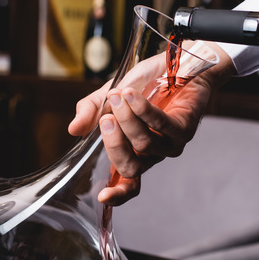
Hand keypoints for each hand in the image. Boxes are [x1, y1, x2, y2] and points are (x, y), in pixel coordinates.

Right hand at [68, 42, 234, 204]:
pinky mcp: (185, 127)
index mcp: (135, 153)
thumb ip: (91, 112)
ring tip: (118, 96)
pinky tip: (131, 95)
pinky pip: (161, 124)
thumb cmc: (146, 84)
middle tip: (106, 119)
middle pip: (131, 166)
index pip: (129, 184)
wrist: (177, 62)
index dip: (117, 194)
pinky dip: (142, 110)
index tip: (102, 197)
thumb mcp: (109, 96)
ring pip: (144, 143)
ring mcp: (172, 144)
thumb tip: (73, 130)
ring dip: (127, 119)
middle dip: (113, 143)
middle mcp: (154, 154)